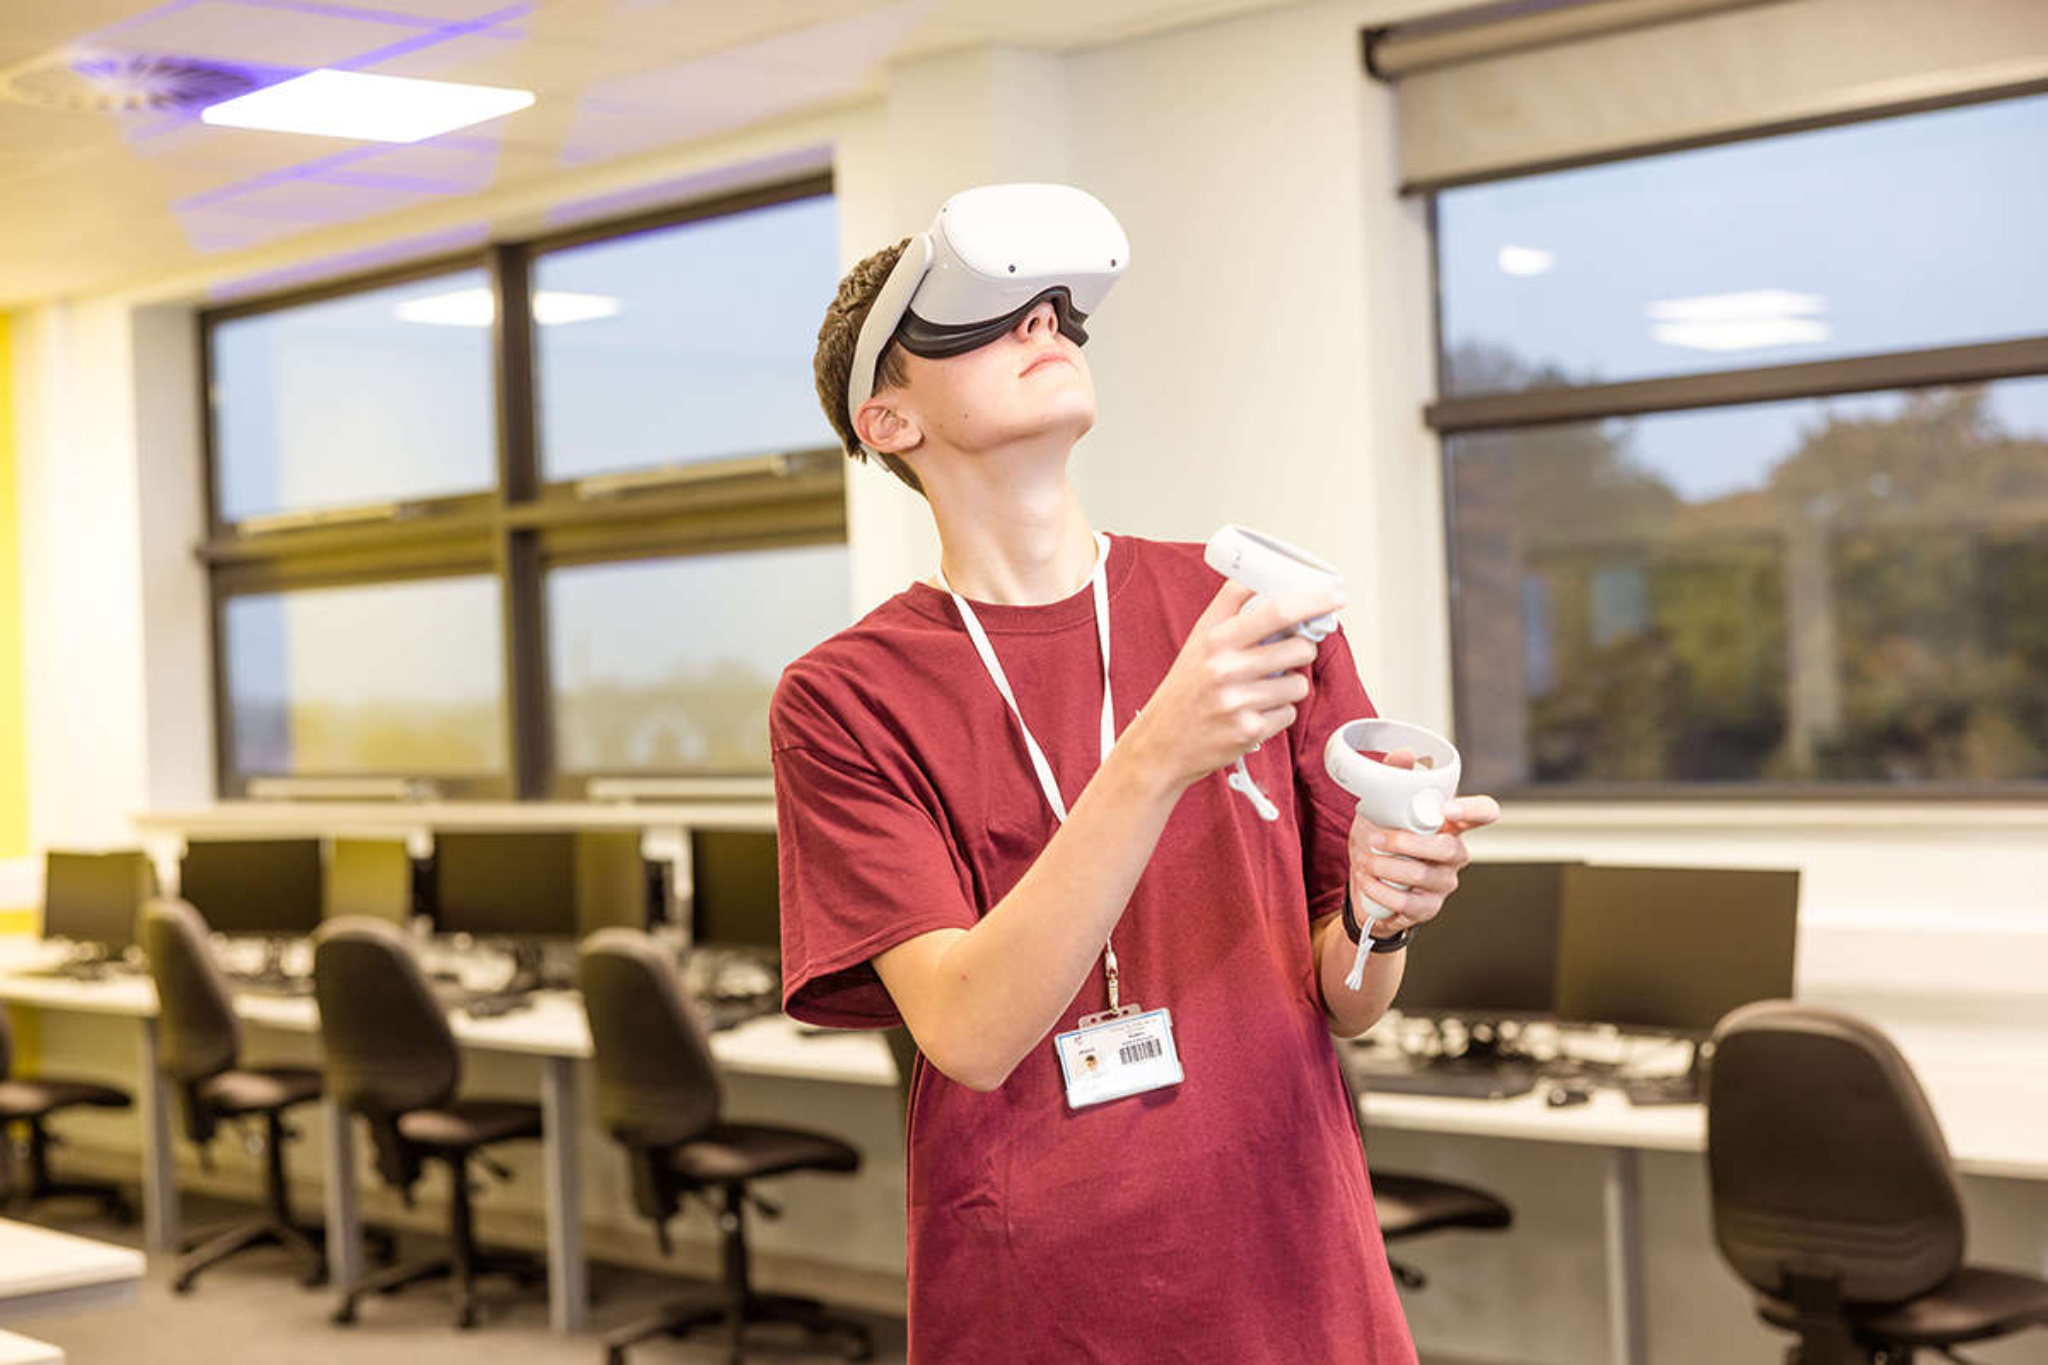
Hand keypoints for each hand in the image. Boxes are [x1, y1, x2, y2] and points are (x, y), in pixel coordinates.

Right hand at [1118, 579, 1345, 795]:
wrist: (1162, 742)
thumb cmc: (1184, 689)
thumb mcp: (1199, 639)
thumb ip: (1229, 605)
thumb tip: (1258, 576)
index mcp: (1217, 639)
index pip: (1276, 612)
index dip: (1312, 602)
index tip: (1335, 598)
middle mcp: (1227, 669)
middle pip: (1298, 649)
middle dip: (1300, 651)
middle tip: (1283, 657)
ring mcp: (1239, 702)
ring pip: (1298, 684)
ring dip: (1288, 687)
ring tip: (1260, 691)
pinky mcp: (1249, 731)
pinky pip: (1288, 714)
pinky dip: (1277, 715)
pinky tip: (1253, 713)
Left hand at [1347, 749, 1500, 935]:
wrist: (1362, 884)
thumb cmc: (1378, 842)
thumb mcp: (1379, 807)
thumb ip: (1393, 778)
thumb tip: (1406, 753)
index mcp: (1450, 825)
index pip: (1484, 813)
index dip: (1475, 810)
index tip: (1448, 808)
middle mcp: (1454, 854)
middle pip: (1448, 849)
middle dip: (1407, 844)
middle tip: (1376, 840)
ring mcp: (1443, 883)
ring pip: (1423, 876)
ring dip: (1387, 867)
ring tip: (1366, 860)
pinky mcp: (1427, 908)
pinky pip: (1406, 902)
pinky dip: (1380, 890)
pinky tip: (1367, 882)